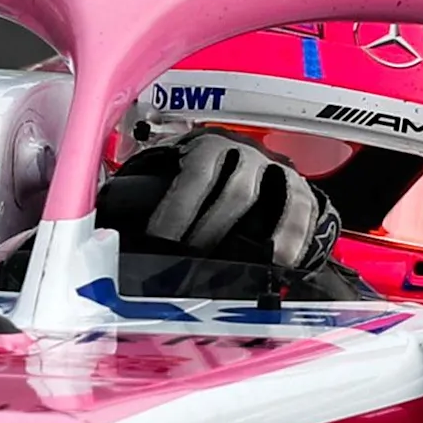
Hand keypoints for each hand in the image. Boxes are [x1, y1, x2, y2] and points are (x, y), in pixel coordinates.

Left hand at [110, 129, 338, 272]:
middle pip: (237, 192)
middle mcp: (247, 154)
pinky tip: (285, 266)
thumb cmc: (201, 183)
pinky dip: (298, 241)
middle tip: (195, 266)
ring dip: (268, 242)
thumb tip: (113, 237)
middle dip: (214, 233)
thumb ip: (150, 199)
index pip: (195, 175)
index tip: (159, 243)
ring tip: (252, 274)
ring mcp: (279, 171)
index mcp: (208, 147)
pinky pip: (308, 213)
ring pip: (282, 202)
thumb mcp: (172, 179)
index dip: (178, 211)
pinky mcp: (304, 191)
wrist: (245, 166)